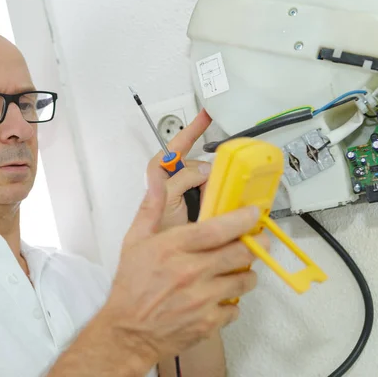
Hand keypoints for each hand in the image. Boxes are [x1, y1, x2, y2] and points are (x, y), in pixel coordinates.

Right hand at [99, 161, 267, 365]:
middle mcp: (190, 272)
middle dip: (255, 244)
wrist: (127, 333)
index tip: (253, 213)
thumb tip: (156, 181)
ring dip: (246, 273)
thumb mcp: (134, 241)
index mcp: (172, 248)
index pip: (217, 229)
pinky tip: (220, 297)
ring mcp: (202, 299)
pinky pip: (236, 308)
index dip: (242, 218)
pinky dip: (232, 302)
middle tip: (257, 240)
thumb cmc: (131, 286)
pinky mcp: (209, 323)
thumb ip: (150, 209)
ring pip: (244, 280)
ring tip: (238, 269)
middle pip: (240, 252)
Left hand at [147, 110, 212, 229]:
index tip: (206, 115)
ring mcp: (191, 194)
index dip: (192, 130)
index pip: (177, 146)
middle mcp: (177, 181)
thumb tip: (205, 170)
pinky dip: (220, 198)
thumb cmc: (156, 233)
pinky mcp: (204, 206)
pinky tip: (217, 208)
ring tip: (203, 207)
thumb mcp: (166, 200)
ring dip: (212, 190)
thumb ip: (182, 180)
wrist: (164, 262)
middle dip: (206, 174)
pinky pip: (217, 194)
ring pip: (211, 180)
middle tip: (202, 193)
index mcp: (161, 175)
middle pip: (199, 165)